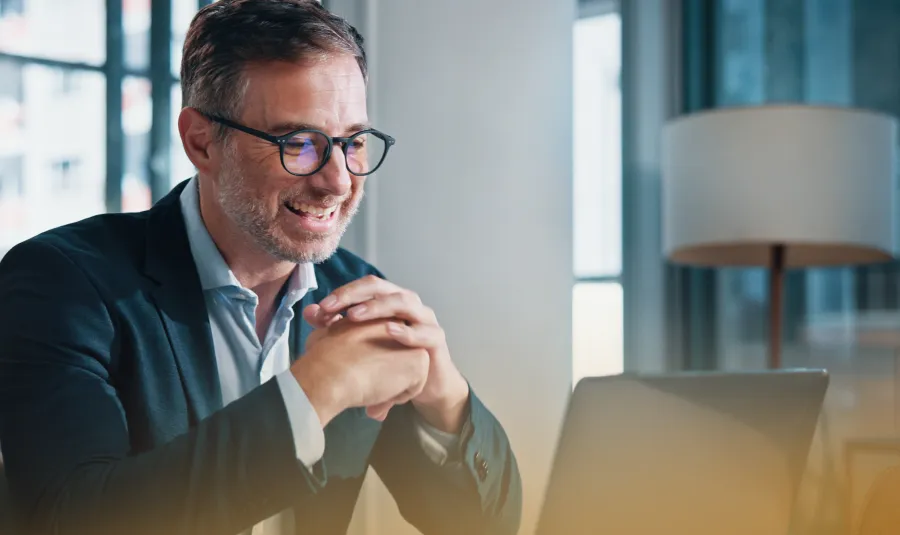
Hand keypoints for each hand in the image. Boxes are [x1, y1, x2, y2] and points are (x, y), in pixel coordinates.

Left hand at [304, 275, 469, 432]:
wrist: (425, 384)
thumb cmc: (392, 359)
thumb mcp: (362, 343)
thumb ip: (336, 327)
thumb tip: (308, 312)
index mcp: (388, 300)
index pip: (363, 287)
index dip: (341, 294)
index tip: (319, 309)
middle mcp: (407, 303)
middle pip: (380, 287)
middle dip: (353, 294)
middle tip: (330, 307)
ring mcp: (424, 318)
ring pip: (403, 301)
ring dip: (377, 307)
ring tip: (353, 316)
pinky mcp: (436, 339)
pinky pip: (424, 332)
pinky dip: (406, 332)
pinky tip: (389, 332)